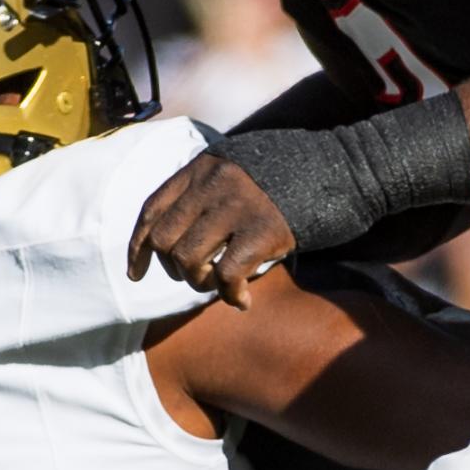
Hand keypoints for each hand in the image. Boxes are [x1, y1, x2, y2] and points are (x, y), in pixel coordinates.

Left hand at [129, 152, 297, 306]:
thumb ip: (200, 196)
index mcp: (200, 169)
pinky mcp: (262, 229)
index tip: (136, 273)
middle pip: (164, 240)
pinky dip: (230, 295)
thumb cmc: (278, 182)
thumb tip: (165, 242)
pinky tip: (242, 300)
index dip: (138, 247)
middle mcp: (212, 183)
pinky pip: (226, 274)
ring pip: (188, 259)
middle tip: (198, 277)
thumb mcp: (231, 174)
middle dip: (174, 268)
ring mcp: (236, 206)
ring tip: (220, 285)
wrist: (332, 170)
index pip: (152, 210)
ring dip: (199, 282)